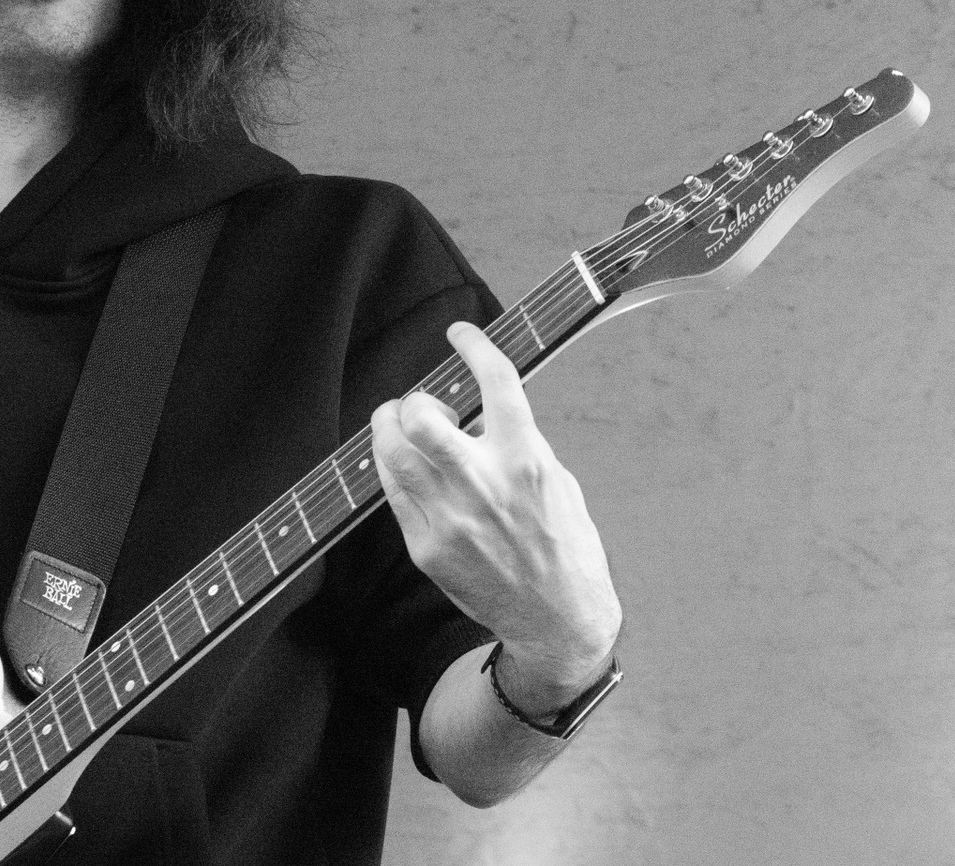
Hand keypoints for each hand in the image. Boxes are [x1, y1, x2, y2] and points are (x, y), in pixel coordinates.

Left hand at [370, 322, 621, 710]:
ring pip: (391, 452)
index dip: (474, 345)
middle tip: (421, 405)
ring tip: (403, 430)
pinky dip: (393, 469)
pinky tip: (408, 471)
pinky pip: (390, 492)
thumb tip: (480, 412)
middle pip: (419, 417)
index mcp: (526, 460)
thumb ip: (518, 443)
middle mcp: (483, 484)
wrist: (557, 621)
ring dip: (390, 429)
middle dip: (412, 399)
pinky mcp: (426, 546)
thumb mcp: (558, 482)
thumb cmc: (565, 547)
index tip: (460, 333)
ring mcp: (449, 518)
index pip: (496, 383)